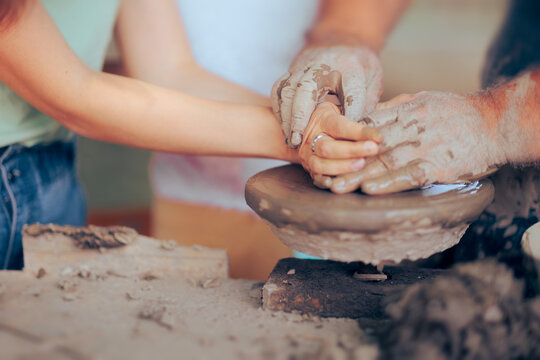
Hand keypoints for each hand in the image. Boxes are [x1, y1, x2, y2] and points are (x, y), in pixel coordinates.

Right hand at [271, 46, 382, 147]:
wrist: (341, 39)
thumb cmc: (359, 65)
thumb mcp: (374, 79)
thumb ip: (369, 102)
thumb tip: (363, 128)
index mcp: (351, 67)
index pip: (351, 90)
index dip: (350, 110)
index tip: (348, 130)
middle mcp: (324, 65)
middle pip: (308, 88)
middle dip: (302, 114)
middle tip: (300, 138)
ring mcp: (305, 66)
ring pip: (289, 89)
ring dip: (287, 116)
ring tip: (291, 138)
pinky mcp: (292, 70)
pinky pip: (279, 88)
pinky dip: (279, 109)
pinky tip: (284, 126)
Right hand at [298, 102, 381, 179]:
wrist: (311, 129)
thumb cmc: (340, 119)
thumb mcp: (352, 108)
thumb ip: (377, 108)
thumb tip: (406, 99)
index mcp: (323, 118)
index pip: (340, 126)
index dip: (359, 132)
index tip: (379, 137)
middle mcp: (311, 138)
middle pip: (328, 147)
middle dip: (351, 150)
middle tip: (373, 150)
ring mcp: (308, 156)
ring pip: (320, 164)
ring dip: (342, 166)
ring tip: (361, 165)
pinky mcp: (309, 170)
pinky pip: (315, 179)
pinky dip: (325, 181)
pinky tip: (338, 182)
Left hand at [330, 91, 503, 193]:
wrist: (496, 123)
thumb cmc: (459, 112)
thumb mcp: (426, 99)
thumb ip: (398, 108)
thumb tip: (371, 116)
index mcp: (405, 111)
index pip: (368, 124)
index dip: (345, 137)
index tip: (326, 148)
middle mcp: (410, 128)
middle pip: (370, 146)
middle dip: (344, 161)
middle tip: (321, 174)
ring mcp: (423, 147)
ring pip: (384, 162)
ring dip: (358, 175)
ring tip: (336, 187)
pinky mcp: (438, 166)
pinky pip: (410, 175)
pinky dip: (389, 183)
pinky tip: (370, 190)